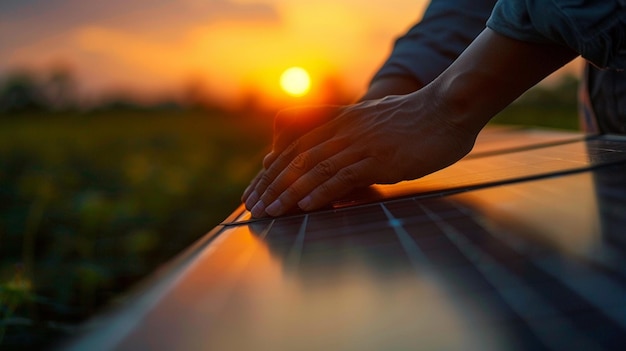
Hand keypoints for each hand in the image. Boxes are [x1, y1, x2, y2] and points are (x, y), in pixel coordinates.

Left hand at [242, 90, 478, 217]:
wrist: (449, 108)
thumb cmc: (417, 120)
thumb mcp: (377, 120)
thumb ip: (355, 134)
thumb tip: (341, 161)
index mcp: (342, 121)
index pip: (296, 146)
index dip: (272, 170)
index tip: (256, 189)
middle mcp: (345, 130)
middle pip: (298, 158)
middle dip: (272, 184)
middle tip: (253, 207)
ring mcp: (362, 143)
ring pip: (315, 169)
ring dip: (289, 192)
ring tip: (270, 212)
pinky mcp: (380, 158)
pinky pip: (344, 176)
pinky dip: (322, 192)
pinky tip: (305, 206)